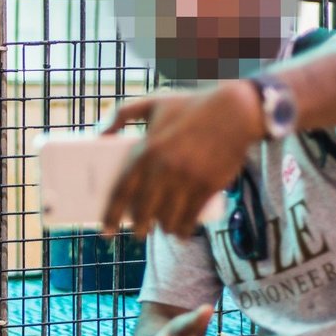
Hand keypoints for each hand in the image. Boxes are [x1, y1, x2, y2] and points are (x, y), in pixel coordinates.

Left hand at [100, 81, 263, 238]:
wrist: (235, 110)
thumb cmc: (192, 106)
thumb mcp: (154, 102)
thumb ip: (122, 113)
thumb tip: (100, 135)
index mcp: (147, 150)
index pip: (122, 191)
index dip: (111, 216)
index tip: (105, 233)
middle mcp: (164, 168)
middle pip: (144, 211)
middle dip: (140, 228)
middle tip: (139, 232)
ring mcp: (187, 179)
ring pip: (168, 219)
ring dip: (163, 229)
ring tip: (163, 228)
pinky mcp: (207, 186)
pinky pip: (190, 218)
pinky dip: (184, 230)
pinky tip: (181, 233)